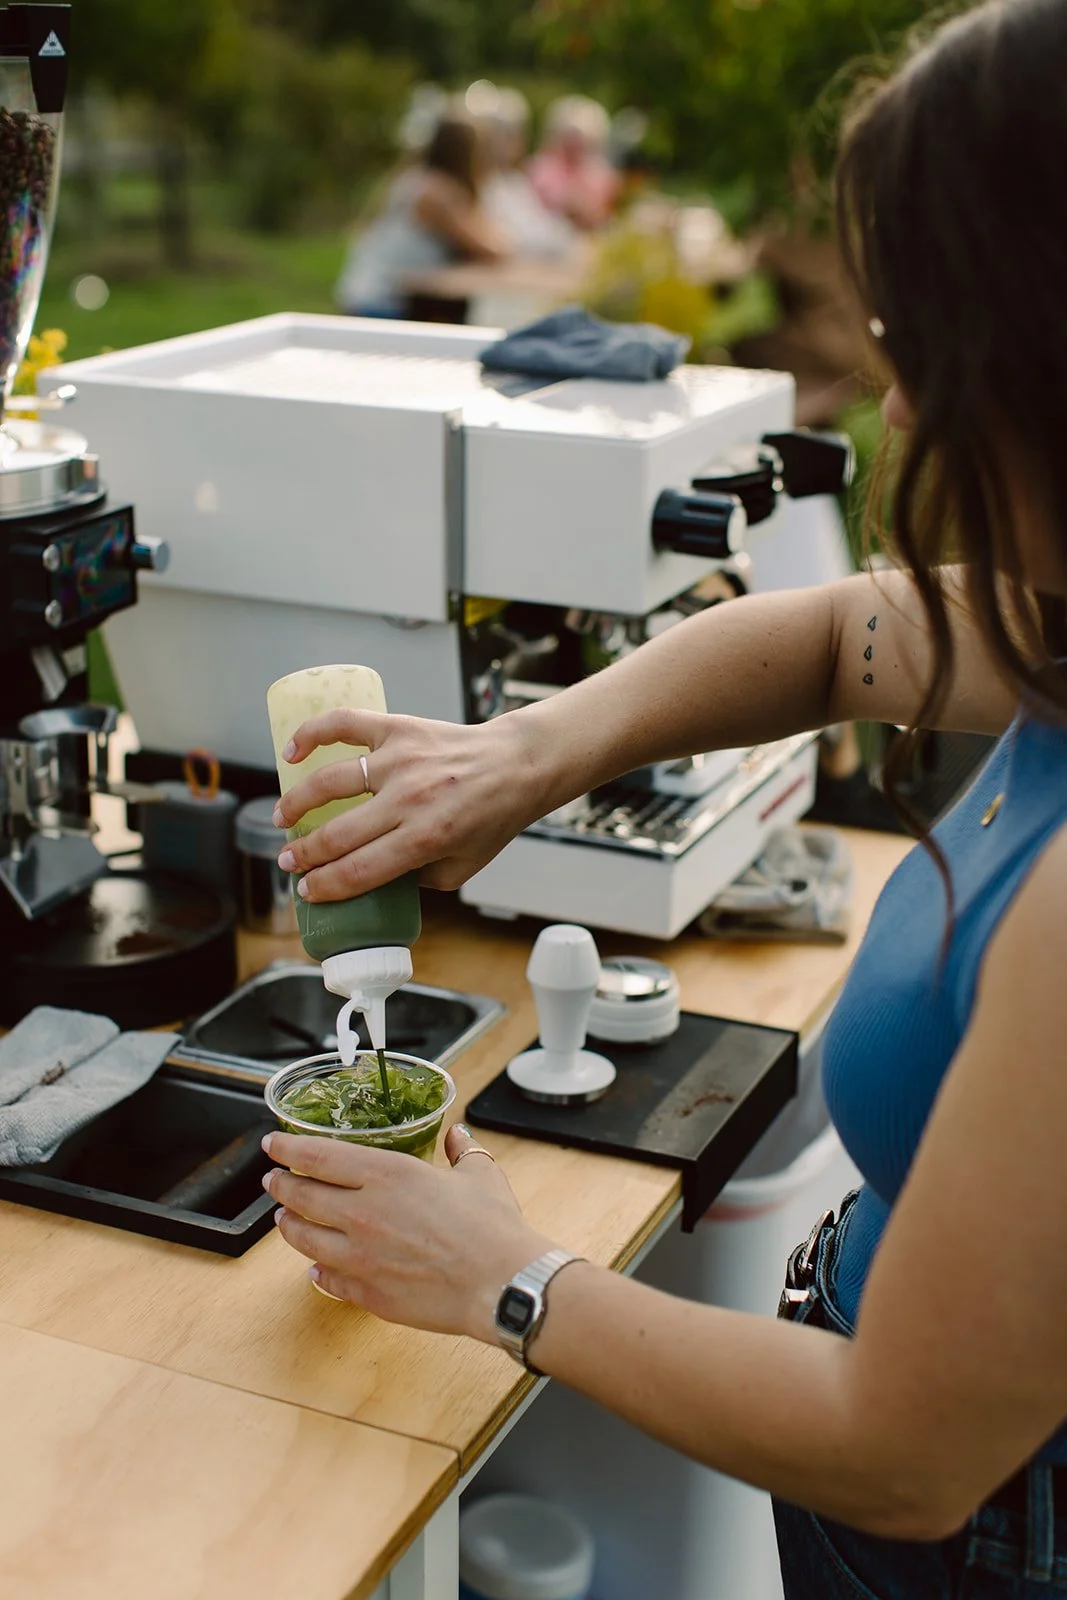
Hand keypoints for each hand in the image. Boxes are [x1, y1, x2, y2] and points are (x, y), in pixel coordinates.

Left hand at [261, 1123, 554, 1340]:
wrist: (499, 1283)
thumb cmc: (491, 1227)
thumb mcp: (479, 1174)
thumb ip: (462, 1151)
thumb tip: (459, 1135)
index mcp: (387, 1174)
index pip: (318, 1156)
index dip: (288, 1148)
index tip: (273, 1144)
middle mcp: (363, 1212)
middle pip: (302, 1196)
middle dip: (280, 1186)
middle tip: (272, 1181)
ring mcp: (360, 1256)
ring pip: (305, 1239)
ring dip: (289, 1227)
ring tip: (284, 1220)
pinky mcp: (367, 1292)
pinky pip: (328, 1280)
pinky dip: (316, 1271)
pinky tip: (315, 1269)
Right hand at [274, 708, 550, 902]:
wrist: (517, 766)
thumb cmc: (490, 818)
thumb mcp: (462, 869)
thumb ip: (417, 880)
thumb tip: (373, 882)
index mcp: (425, 839)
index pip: (358, 871)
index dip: (324, 886)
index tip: (306, 891)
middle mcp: (409, 799)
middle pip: (338, 834)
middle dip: (304, 855)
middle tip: (288, 862)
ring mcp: (401, 761)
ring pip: (330, 782)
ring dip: (297, 803)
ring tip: (282, 818)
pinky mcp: (399, 729)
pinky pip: (345, 725)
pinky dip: (312, 735)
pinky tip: (291, 753)